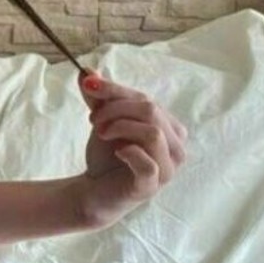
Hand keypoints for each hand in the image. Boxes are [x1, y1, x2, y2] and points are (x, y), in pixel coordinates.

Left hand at [75, 71, 188, 227]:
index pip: (145, 99)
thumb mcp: (102, 121)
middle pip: (151, 111)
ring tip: (101, 133)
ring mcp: (167, 168)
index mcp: (169, 127)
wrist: (93, 191)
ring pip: (153, 132)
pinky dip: (130, 152)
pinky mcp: (152, 186)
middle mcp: (175, 146)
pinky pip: (149, 163)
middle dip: (116, 109)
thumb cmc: (106, 156)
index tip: (88, 86)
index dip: (115, 89)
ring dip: (120, 127)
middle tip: (93, 119)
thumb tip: (88, 71)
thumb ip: (98, 97)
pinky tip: (117, 151)